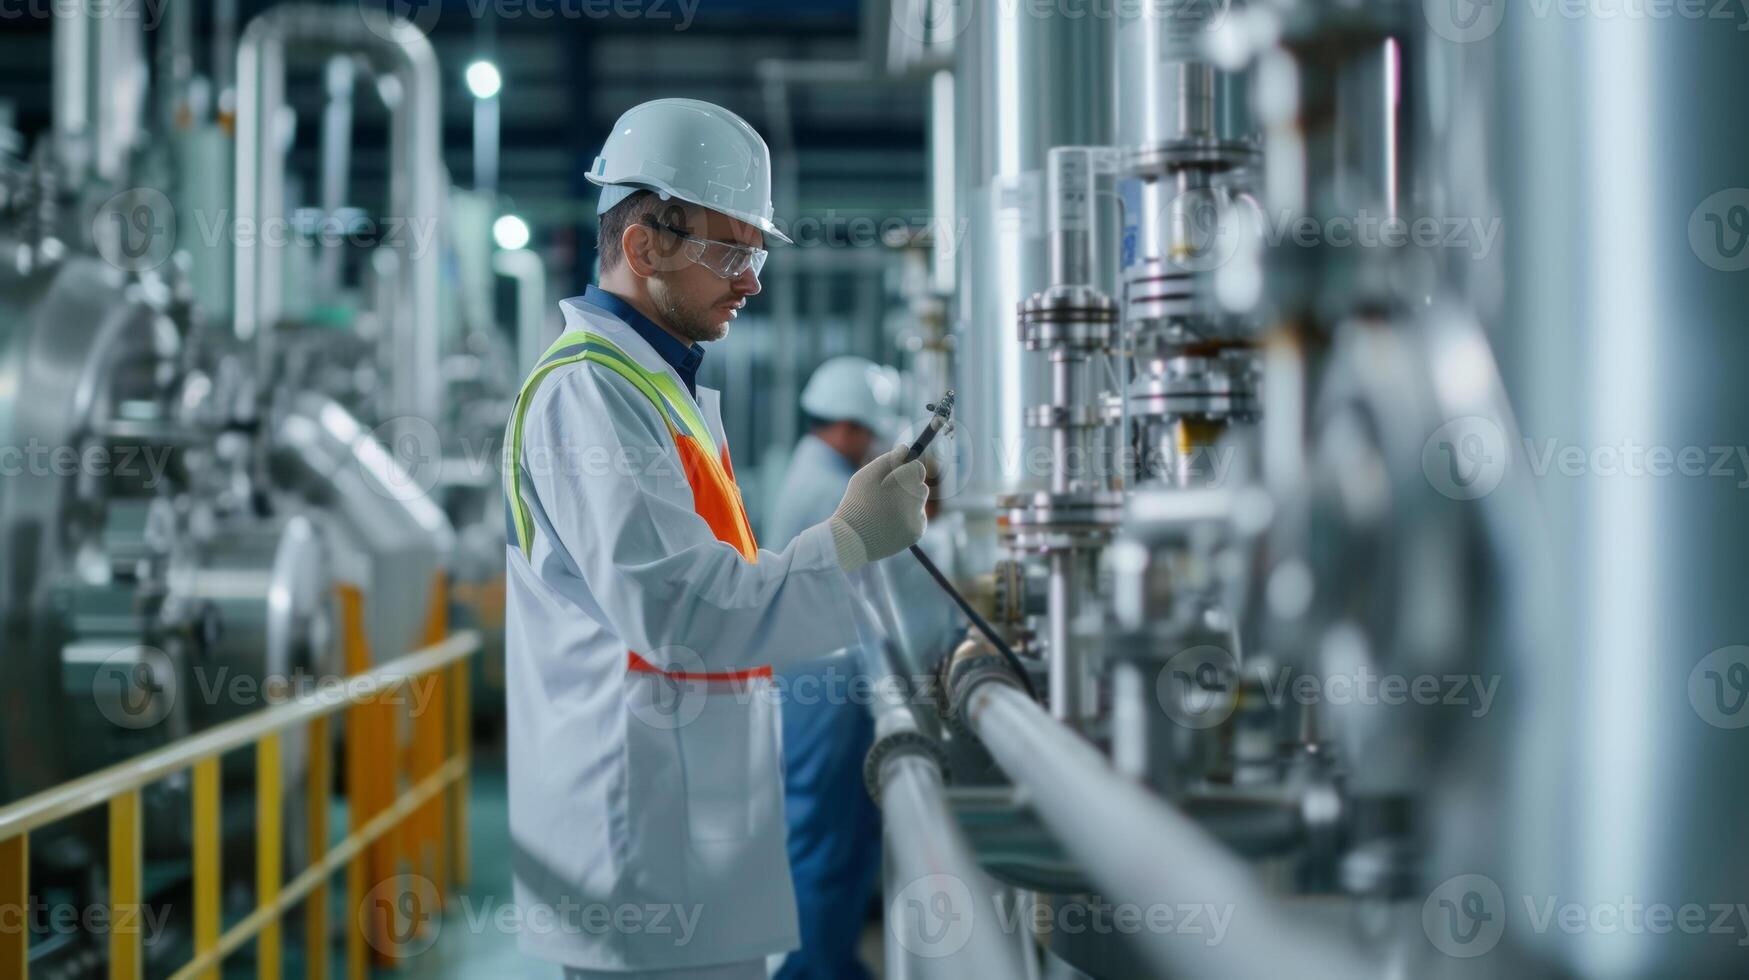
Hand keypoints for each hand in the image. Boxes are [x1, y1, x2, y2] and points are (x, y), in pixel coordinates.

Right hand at [826, 445, 927, 572]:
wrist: (850, 539)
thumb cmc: (856, 503)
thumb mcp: (866, 476)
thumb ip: (888, 459)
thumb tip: (906, 449)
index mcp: (903, 481)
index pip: (918, 468)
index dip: (907, 470)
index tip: (897, 475)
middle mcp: (914, 499)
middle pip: (921, 486)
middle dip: (908, 488)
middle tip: (888, 496)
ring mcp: (917, 517)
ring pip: (920, 503)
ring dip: (909, 503)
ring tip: (886, 510)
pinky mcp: (916, 533)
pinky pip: (919, 520)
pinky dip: (909, 519)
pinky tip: (891, 522)